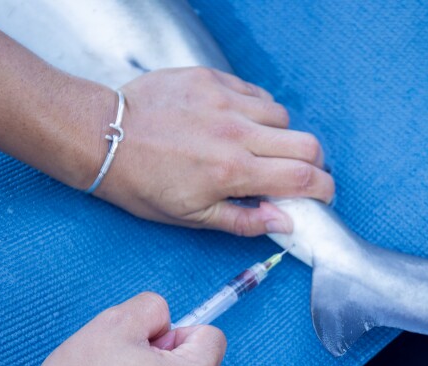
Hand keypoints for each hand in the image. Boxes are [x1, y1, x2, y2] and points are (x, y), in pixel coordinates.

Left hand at [92, 67, 334, 235]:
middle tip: (295, 175)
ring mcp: (225, 100)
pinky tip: (236, 124)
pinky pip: (255, 93)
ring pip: (282, 117)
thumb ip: (244, 221)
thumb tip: (284, 223)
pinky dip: (256, 112)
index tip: (322, 196)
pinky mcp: (212, 79)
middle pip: (307, 144)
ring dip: (280, 137)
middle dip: (311, 165)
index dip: (324, 190)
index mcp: (232, 172)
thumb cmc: (142, 182)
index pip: (304, 178)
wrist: (104, 137)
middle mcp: (236, 132)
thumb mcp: (191, 216)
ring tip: (256, 148)